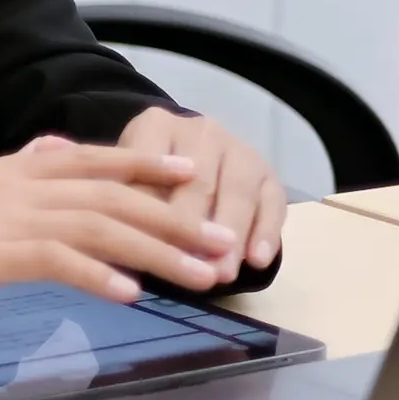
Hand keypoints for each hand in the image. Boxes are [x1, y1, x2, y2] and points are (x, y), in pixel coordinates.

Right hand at [0, 137, 240, 317]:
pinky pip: (55, 260)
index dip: (145, 164)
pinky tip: (130, 295)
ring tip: (199, 274)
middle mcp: (10, 183)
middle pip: (110, 193)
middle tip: (221, 240)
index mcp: (4, 171)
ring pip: (98, 225)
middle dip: (174, 216)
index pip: (89, 159)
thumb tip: (45, 152)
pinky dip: (97, 275)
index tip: (192, 172)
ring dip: (157, 250)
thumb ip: (3, 176)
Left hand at [116, 107, 285, 283]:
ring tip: (224, 274)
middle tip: (193, 269)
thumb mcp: (125, 183)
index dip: (152, 207)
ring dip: (232, 235)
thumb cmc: (146, 181)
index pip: (151, 164)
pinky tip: (258, 261)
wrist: (185, 164)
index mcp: (156, 125)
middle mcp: (201, 130)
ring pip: (238, 191)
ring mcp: (239, 148)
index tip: (151, 245)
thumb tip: (127, 245)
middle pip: (200, 180)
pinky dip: (266, 233)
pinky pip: (273, 202)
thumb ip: (127, 205)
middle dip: (196, 229)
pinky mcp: (268, 172)